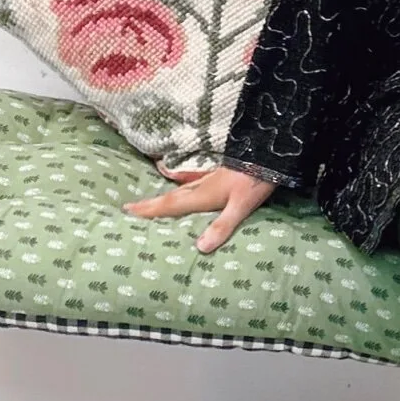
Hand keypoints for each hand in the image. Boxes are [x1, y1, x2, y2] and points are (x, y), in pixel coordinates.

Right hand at [124, 162, 276, 253]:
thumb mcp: (241, 206)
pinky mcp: (221, 175)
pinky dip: (183, 181)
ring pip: (181, 188)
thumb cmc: (257, 180)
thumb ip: (222, 226)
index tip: (128, 211)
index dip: (150, 210)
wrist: (271, 153)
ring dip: (164, 193)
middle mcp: (202, 186)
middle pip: (171, 196)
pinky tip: (180, 178)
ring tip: (150, 197)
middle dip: (150, 203)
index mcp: (204, 195)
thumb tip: (200, 248)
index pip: (171, 205)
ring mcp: (211, 178)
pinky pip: (194, 181)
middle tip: (128, 206)